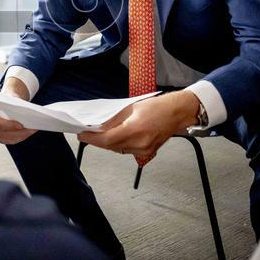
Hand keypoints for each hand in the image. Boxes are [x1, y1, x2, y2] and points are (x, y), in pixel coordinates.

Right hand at [0, 77, 35, 144]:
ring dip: (23, 135)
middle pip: (4, 133)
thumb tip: (21, 109)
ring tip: (33, 130)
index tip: (20, 125)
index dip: (8, 125)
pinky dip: (22, 136)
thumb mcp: (8, 98)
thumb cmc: (6, 100)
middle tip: (31, 129)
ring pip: (10, 138)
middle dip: (19, 132)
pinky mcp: (2, 139)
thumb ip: (11, 103)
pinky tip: (30, 132)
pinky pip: (13, 140)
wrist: (5, 104)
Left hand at [77, 91, 199, 165]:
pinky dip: (118, 144)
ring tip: (98, 135)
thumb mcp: (130, 108)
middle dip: (97, 140)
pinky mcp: (147, 152)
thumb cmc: (158, 107)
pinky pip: (127, 150)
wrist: (177, 113)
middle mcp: (140, 143)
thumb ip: (113, 119)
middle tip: (86, 134)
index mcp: (135, 130)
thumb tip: (98, 126)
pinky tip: (113, 138)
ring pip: (118, 149)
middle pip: (111, 146)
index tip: (82, 135)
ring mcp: (144, 150)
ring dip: (107, 143)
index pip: (107, 139)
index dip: (92, 139)